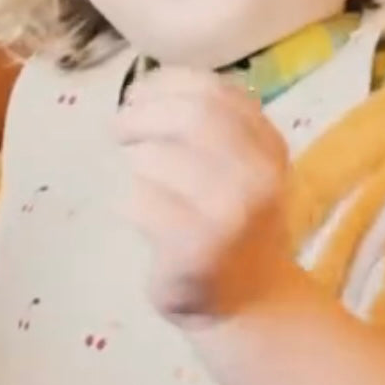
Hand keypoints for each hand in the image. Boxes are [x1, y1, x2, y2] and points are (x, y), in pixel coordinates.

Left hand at [114, 67, 298, 326]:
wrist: (247, 300)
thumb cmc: (227, 223)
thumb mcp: (235, 166)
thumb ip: (204, 125)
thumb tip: (143, 90)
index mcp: (267, 145)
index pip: (212, 92)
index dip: (165, 84)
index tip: (137, 94)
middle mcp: (256, 175)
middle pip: (188, 118)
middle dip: (139, 116)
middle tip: (117, 129)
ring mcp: (229, 213)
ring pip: (154, 159)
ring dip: (132, 163)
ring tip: (138, 181)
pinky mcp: (196, 247)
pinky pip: (139, 203)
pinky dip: (127, 203)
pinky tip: (139, 217)